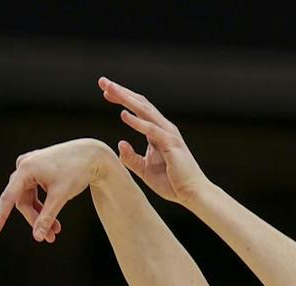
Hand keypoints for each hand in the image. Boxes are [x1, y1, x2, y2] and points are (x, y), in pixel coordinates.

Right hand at [0, 138, 115, 242]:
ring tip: (56, 231)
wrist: (91, 154)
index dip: (0, 217)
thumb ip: (47, 217)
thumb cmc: (76, 171)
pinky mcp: (36, 170)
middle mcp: (23, 165)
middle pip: (22, 201)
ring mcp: (29, 167)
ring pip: (28, 198)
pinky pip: (33, 192)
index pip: (9, 198)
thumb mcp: (61, 196)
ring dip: (40, 215)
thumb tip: (38, 237)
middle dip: (35, 220)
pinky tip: (54, 219)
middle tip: (51, 238)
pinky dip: (43, 206)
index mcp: (26, 169)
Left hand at [99, 76, 209, 205]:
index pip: (138, 109)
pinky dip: (137, 122)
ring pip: (145, 111)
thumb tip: (120, 143)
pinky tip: (124, 115)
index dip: (122, 99)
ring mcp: (168, 135)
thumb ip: (131, 158)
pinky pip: (151, 130)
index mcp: (157, 133)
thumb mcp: (145, 170)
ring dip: (127, 99)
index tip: (105, 92)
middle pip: (140, 104)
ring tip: (110, 90)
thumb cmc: (172, 183)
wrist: (192, 194)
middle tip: (103, 81)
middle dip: (121, 92)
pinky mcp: (171, 145)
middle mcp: (164, 128)